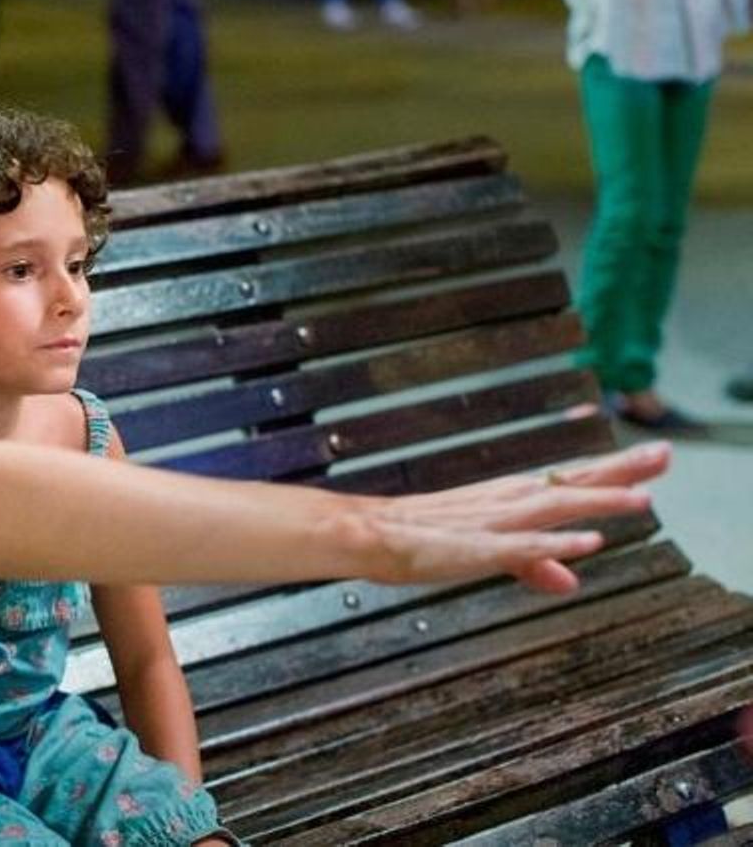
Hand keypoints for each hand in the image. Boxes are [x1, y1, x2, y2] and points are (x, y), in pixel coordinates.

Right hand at [363, 441, 669, 593]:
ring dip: (599, 503)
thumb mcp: (487, 552)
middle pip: (572, 483)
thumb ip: (533, 564)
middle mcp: (508, 502)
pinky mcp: (476, 547)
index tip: (656, 455)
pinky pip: (522, 547)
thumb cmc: (422, 537)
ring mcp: (493, 522)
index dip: (616, 470)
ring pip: (554, 508)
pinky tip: (587, 542)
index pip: (572, 481)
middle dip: (620, 471)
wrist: (370, 532)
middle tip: (663, 454)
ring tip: (642, 500)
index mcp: (511, 498)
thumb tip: (570, 578)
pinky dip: (556, 544)